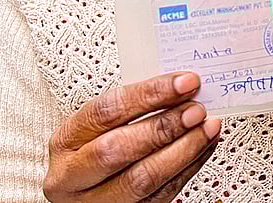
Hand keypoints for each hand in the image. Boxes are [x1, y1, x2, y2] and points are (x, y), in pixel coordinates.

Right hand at [43, 72, 220, 201]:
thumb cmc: (95, 151)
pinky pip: (161, 194)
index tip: (185, 82)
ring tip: (207, 128)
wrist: (84, 196)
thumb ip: (133, 110)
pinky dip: (188, 168)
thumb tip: (182, 88)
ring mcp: (96, 202)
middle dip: (164, 126)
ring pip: (143, 178)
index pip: (106, 111)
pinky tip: (204, 147)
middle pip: (119, 148)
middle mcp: (72, 176)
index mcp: (65, 142)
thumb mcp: (98, 128)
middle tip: (196, 110)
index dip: (149, 94)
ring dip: (184, 150)